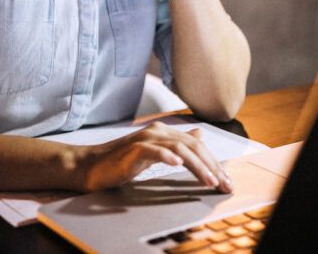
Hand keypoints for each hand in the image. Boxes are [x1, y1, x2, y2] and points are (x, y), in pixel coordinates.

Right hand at [73, 122, 232, 192]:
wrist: (91, 166)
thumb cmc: (122, 162)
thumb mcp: (154, 152)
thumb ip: (176, 144)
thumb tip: (199, 134)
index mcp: (164, 132)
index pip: (196, 146)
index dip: (214, 162)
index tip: (226, 181)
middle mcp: (157, 131)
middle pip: (192, 146)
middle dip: (212, 166)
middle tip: (224, 185)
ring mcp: (144, 139)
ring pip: (178, 148)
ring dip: (197, 165)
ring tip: (209, 181)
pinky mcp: (132, 150)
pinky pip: (153, 151)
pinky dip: (167, 157)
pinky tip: (178, 165)